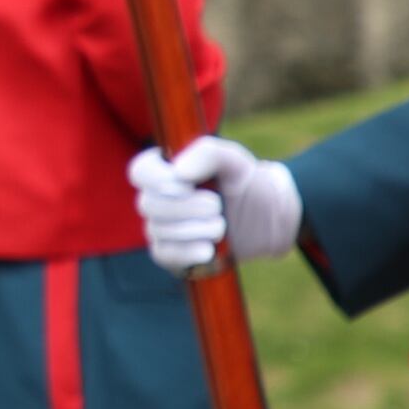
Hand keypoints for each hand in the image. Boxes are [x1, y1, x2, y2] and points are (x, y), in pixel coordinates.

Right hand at [132, 135, 301, 273]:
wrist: (268, 220)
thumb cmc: (246, 184)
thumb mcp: (235, 161)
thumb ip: (207, 154)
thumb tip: (179, 171)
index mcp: (165, 169)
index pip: (140, 172)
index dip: (157, 180)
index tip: (188, 185)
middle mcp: (156, 198)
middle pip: (148, 204)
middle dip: (185, 207)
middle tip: (217, 206)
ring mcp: (160, 227)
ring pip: (158, 230)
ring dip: (194, 229)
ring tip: (222, 226)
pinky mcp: (170, 253)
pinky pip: (164, 254)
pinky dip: (187, 253)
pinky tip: (209, 250)